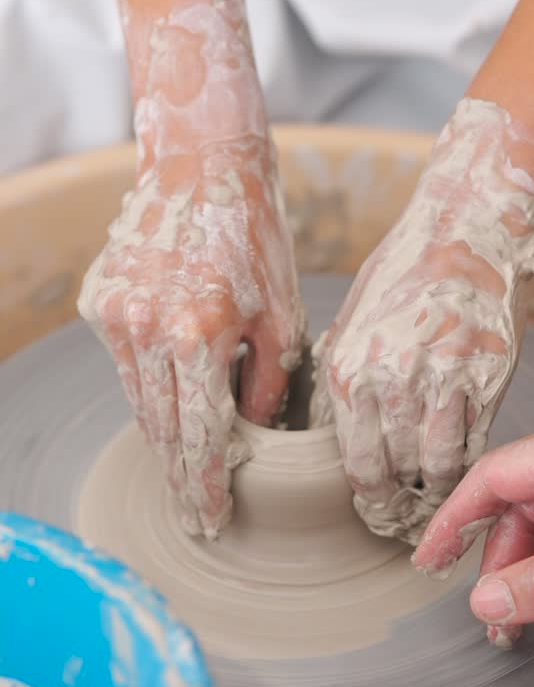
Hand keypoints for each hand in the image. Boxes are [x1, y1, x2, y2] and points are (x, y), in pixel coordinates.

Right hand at [79, 0, 303, 538]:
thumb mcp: (282, 316)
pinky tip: (169, 399)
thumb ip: (268, 383)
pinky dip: (147, 382)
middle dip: (178, 475)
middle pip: (160, 428)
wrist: (201, 164)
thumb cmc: (256, 237)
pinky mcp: (98, 301)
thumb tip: (256, 436)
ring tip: (182, 471)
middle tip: (192, 514)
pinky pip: (124, 362)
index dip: (205, 486)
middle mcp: (144, 331)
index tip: (209, 521)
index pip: (200, 437)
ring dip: (160, 435)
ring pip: (136, 399)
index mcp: (197, 336)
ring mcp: (113, 316)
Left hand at [312, 99, 533, 544]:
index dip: (370, 501)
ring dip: (438, 493)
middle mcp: (391, 381)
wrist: (464, 229)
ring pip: (439, 469)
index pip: (357, 465)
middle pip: (396, 474)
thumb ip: (347, 379)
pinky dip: (470, 465)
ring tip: (438, 501)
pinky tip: (467, 470)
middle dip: (401, 507)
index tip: (377, 515)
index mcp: (348, 369)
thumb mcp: (353, 322)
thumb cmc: (404, 272)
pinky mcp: (488, 378)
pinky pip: (476, 443)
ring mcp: (444, 382)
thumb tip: (342, 435)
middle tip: (408, 524)